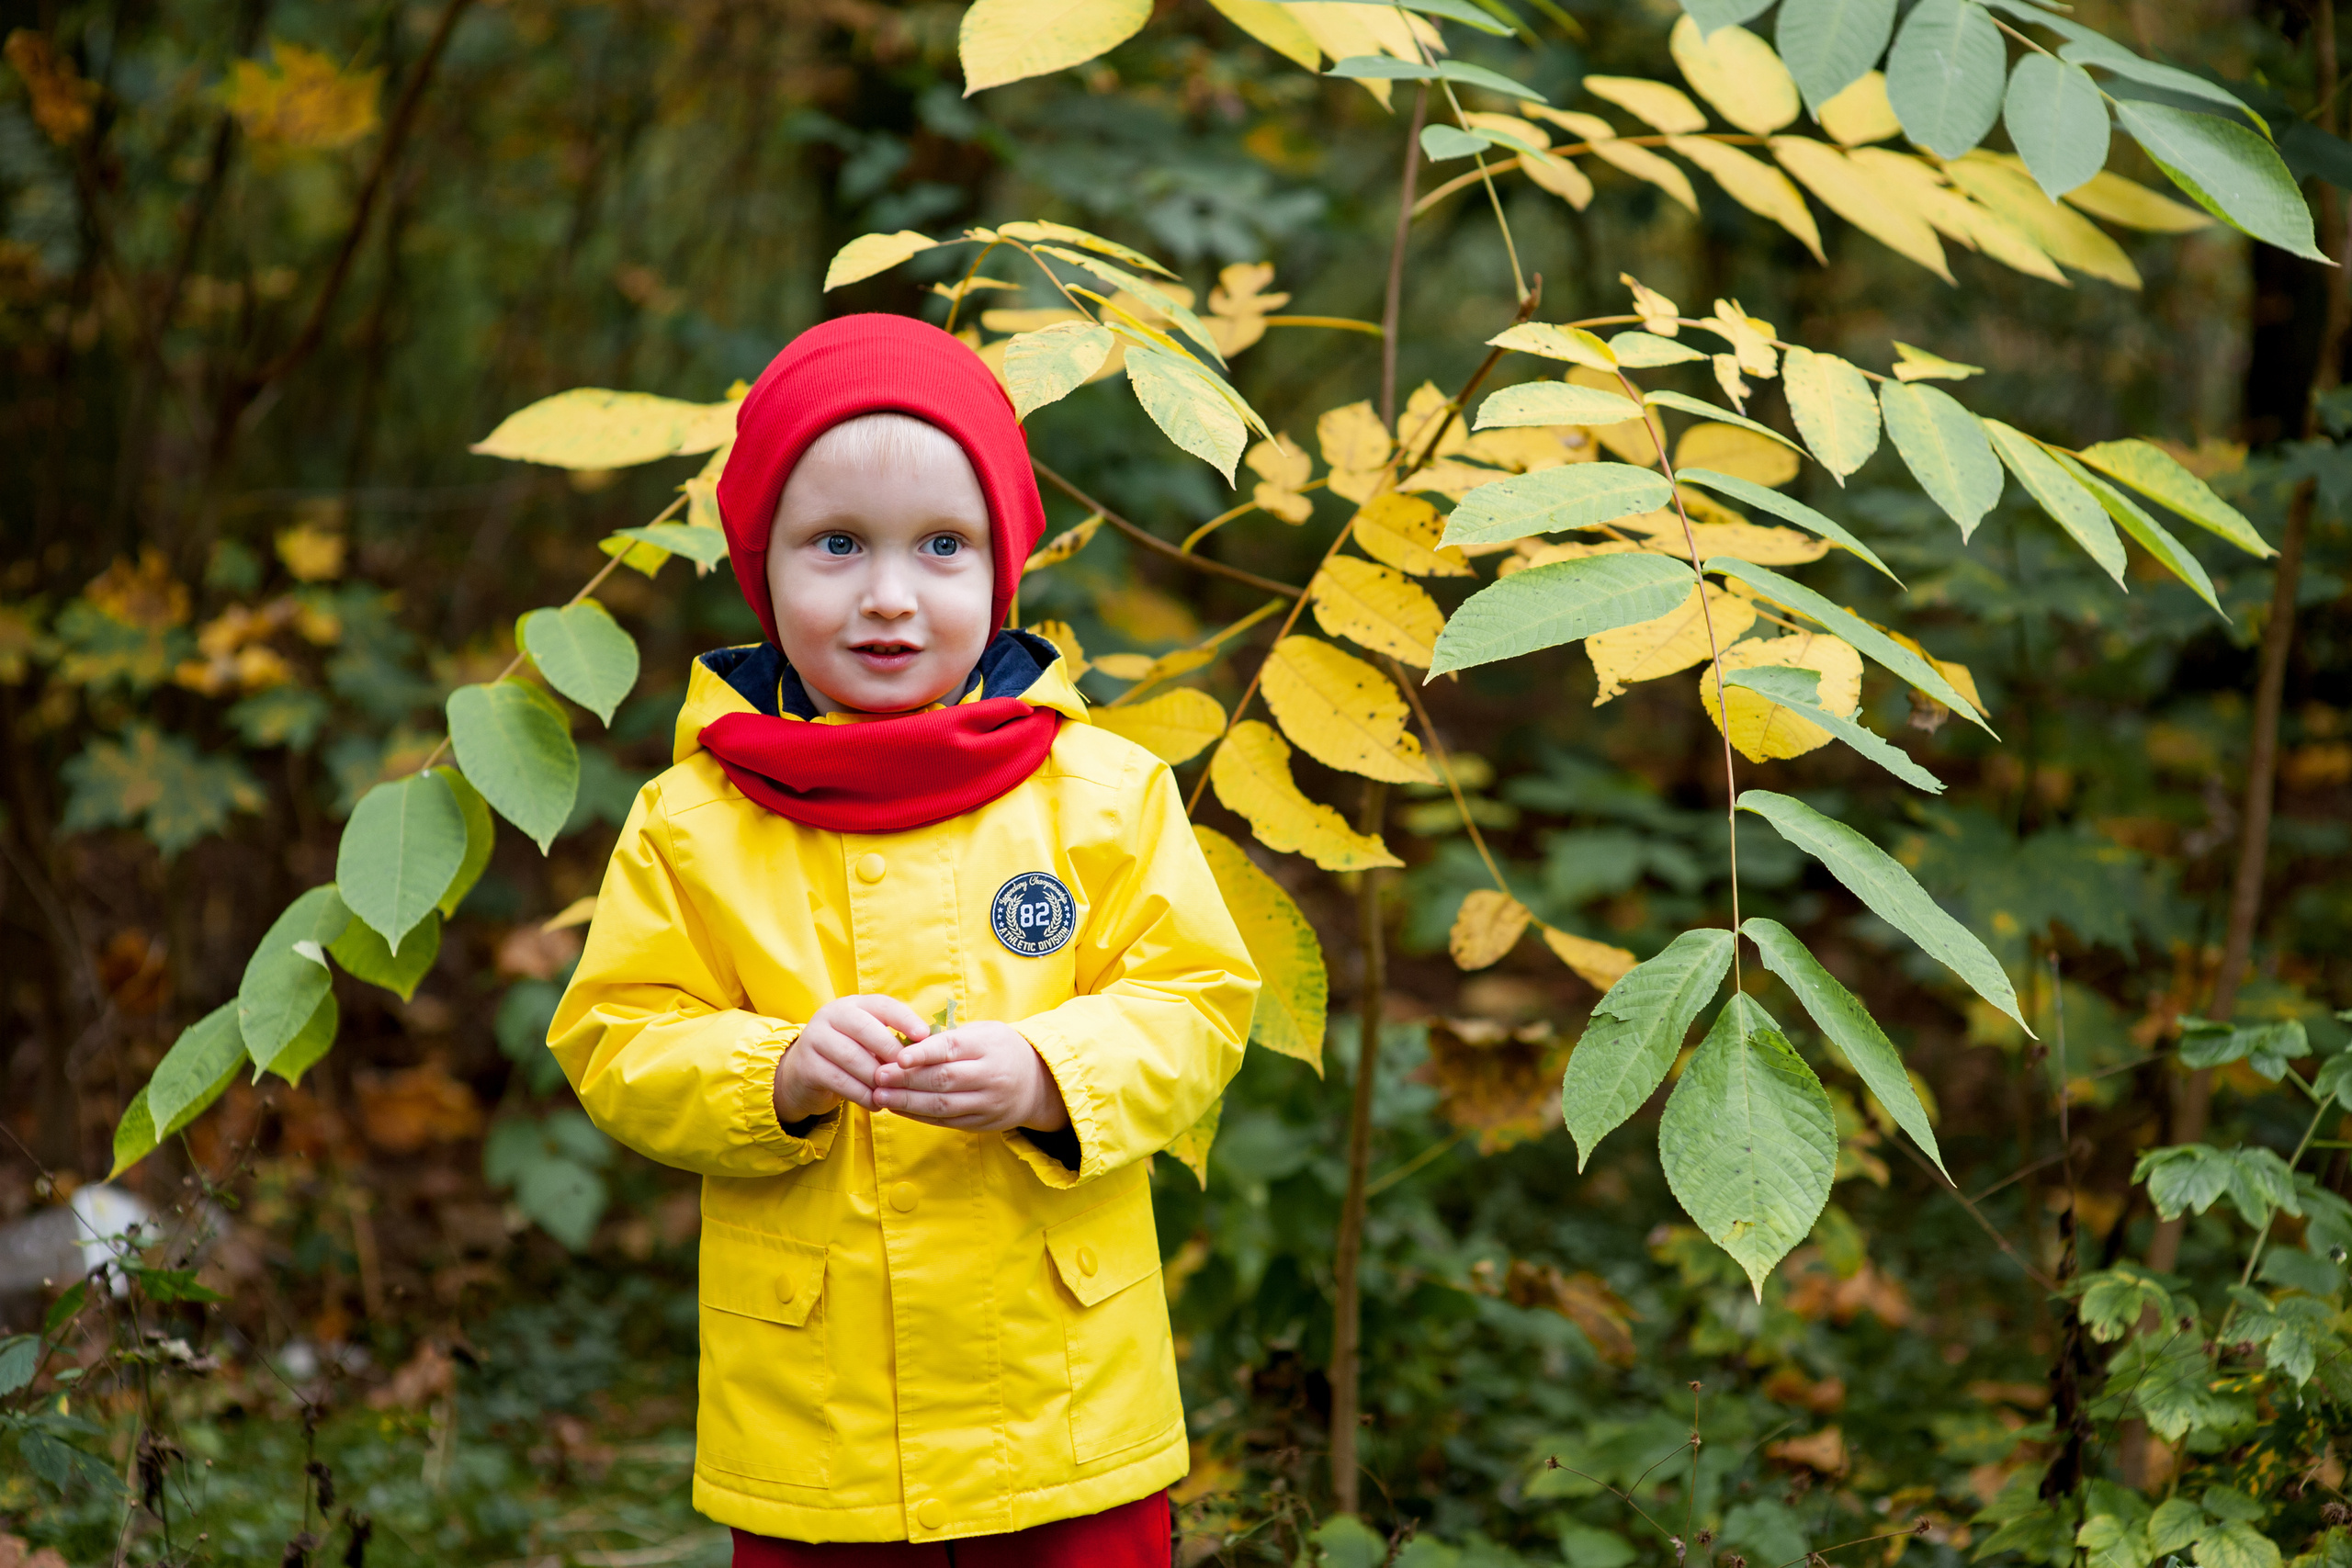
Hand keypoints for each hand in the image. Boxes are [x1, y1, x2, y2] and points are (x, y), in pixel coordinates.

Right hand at [772, 994, 928, 1125]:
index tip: (924, 1036)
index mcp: (854, 1005)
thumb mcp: (868, 1041)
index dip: (905, 1019)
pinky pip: (840, 1081)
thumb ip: (892, 1040)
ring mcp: (815, 1038)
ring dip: (878, 1078)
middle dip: (891, 1052)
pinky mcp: (807, 1065)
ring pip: (853, 1057)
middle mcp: (832, 1015)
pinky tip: (876, 1104)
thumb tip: (929, 1051)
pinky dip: (862, 1095)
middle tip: (909, 1073)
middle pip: (867, 1029)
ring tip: (894, 1093)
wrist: (802, 1074)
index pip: (882, 1005)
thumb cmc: (849, 1056)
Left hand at [871, 1021, 1069, 1133]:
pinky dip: (919, 1116)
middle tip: (878, 1076)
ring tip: (880, 1096)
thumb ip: (950, 1038)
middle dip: (906, 1079)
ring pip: (942, 1105)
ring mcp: (987, 1103)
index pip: (951, 1049)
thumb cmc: (1000, 1049)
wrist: (1038, 1083)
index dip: (923, 1053)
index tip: (898, 1057)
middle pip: (943, 1079)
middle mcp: (990, 1076)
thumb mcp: (984, 1032)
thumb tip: (907, 1044)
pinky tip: (899, 1109)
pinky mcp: (982, 1124)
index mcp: (988, 1046)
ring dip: (907, 1102)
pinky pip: (946, 1121)